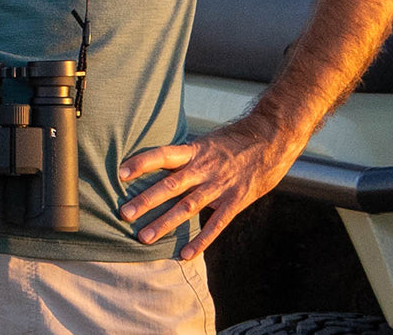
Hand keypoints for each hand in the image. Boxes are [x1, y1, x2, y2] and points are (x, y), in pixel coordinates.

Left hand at [116, 114, 298, 260]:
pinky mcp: (236, 201)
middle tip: (124, 214)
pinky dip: (200, 240)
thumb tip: (163, 163)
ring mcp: (220, 186)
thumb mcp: (208, 141)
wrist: (272, 138)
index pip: (162, 155)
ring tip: (144, 237)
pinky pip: (216, 224)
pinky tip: (185, 254)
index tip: (121, 173)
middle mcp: (204, 168)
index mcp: (195, 151)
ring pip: (188, 207)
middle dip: (146, 201)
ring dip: (165, 223)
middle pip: (170, 186)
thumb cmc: (236, 140)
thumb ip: (188, 155)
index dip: (142, 163)